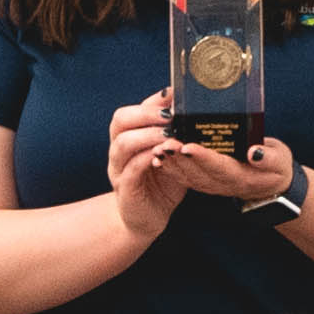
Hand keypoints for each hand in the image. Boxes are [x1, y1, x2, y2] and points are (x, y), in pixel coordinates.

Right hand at [105, 89, 186, 239]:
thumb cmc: (161, 183)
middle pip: (120, 121)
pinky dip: (147, 160)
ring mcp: (118, 170)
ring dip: (148, 136)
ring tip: (170, 134)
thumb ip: (175, 134)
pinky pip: (132, 170)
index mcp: (127, 137)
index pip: (132, 110)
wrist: (147, 218)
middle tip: (171, 115)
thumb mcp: (171, 154)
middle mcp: (117, 150)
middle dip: (147, 114)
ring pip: (123, 144)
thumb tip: (195, 109)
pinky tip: (163, 156)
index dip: (152, 102)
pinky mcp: (125, 190)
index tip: (173, 94)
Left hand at [166, 136, 299, 205]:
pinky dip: (170, 168)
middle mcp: (223, 184)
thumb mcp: (280, 161)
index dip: (203, 157)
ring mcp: (211, 185)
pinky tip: (158, 157)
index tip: (188, 147)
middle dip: (179, 158)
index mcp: (242, 177)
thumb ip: (269, 158)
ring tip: (158, 148)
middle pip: (198, 172)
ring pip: (188, 176)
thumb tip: (253, 153)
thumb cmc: (276, 167)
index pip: (220, 167)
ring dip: (171, 163)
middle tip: (164, 143)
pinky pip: (184, 177)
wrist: (270, 185)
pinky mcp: (204, 182)